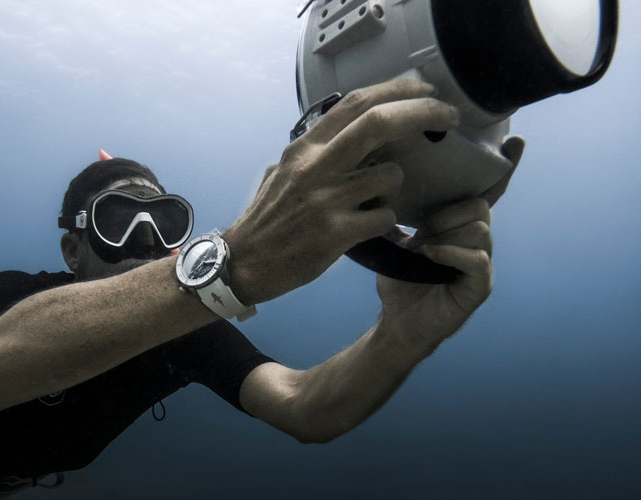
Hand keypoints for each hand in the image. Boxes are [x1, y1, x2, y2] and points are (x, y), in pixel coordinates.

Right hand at [224, 79, 460, 304]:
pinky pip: (384, 217)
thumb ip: (318, 152)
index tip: (424, 90)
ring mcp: (325, 200)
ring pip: (390, 175)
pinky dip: (386, 220)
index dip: (397, 90)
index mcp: (304, 149)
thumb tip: (353, 131)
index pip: (356, 103)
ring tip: (378, 199)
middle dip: (422, 112)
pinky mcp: (335, 234)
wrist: (244, 263)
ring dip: (396, 185)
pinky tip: (369, 227)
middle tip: (449, 115)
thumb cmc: (269, 219)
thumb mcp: (285, 172)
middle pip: (378, 123)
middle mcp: (315, 167)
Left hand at [376, 137, 524, 344]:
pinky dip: (450, 253)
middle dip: (448, 212)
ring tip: (422, 247)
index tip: (516, 141)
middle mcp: (476, 240)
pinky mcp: (480, 286)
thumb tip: (378, 180)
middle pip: (480, 205)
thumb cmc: (400, 279)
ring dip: (447, 234)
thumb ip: (395, 212)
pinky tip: (429, 256)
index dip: (503, 167)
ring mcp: (482, 263)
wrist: (398, 321)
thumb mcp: (393, 238)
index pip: (487, 190)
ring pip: (479, 229)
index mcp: (459, 224)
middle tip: (421, 229)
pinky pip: (476, 258)